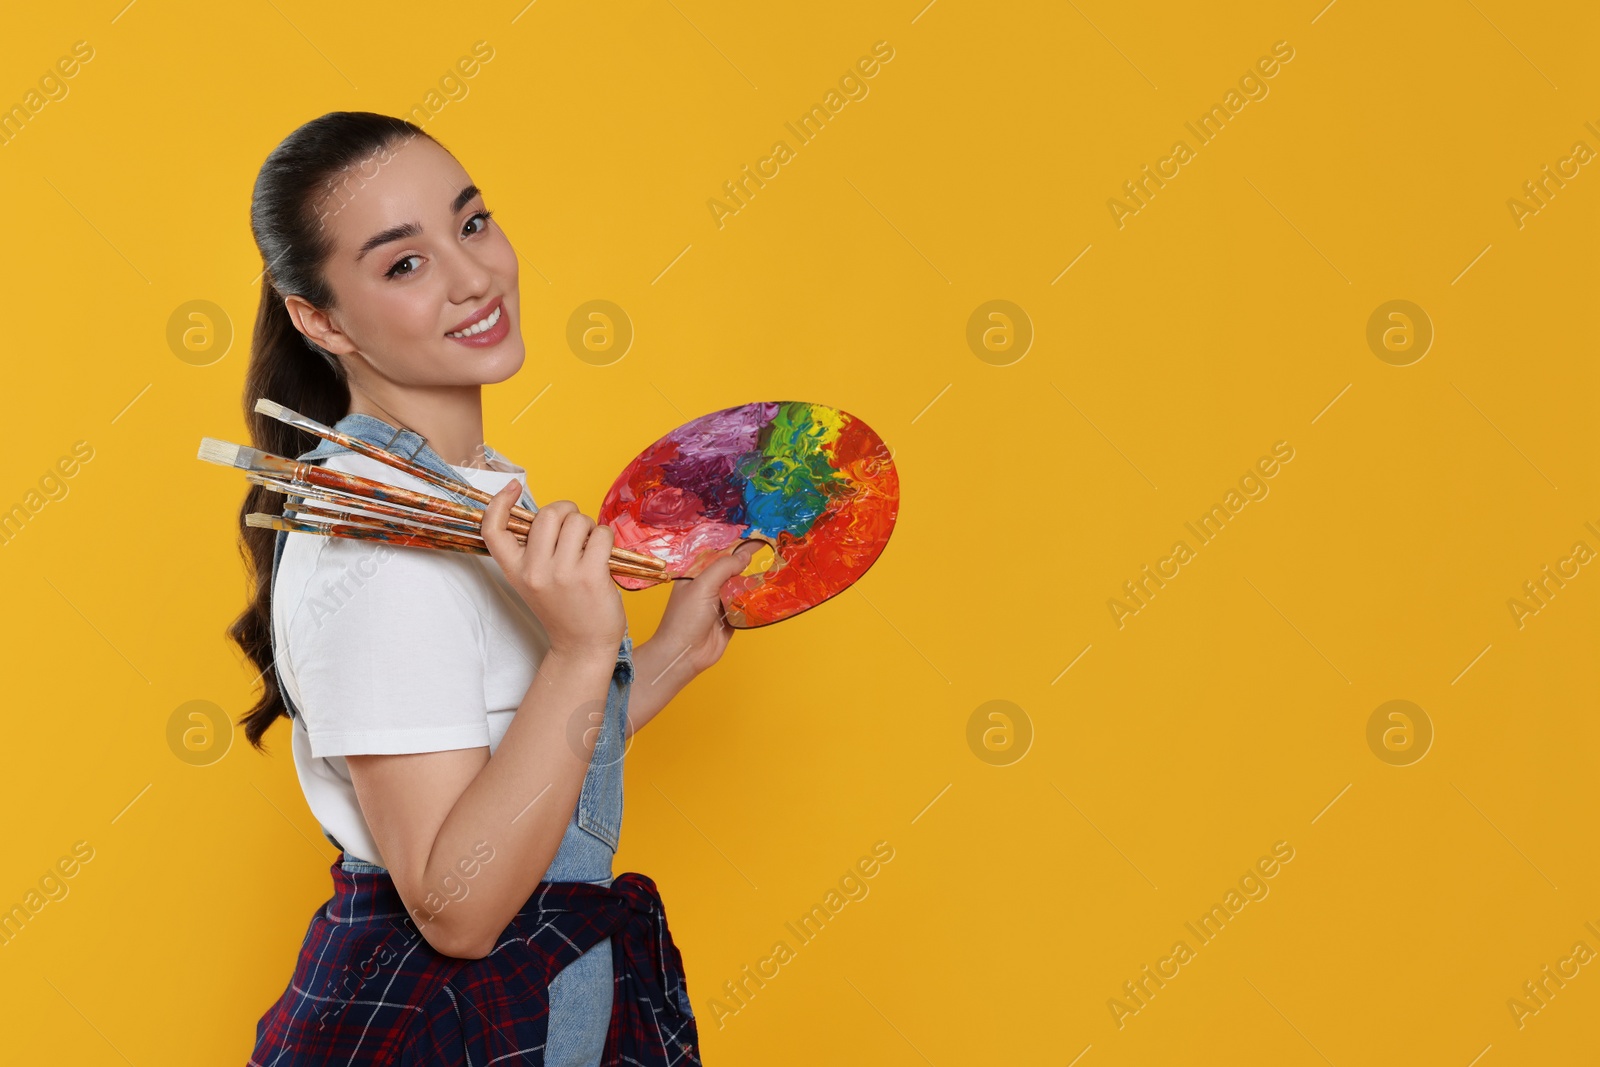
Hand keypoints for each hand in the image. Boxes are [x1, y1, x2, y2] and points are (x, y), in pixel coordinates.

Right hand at [480, 482, 625, 660]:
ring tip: (591, 547)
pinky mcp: (589, 576)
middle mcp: (533, 571)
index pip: (493, 529)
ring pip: (577, 521)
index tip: (514, 487)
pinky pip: (601, 534)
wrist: (582, 646)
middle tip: (576, 530)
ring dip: (589, 527)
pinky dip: (606, 538)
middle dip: (567, 512)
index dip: (500, 502)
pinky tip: (604, 556)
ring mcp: (561, 573)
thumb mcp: (536, 581)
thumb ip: (536, 550)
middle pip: (548, 513)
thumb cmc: (564, 608)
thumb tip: (553, 514)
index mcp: (515, 571)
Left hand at [655, 540, 762, 675]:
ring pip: (741, 590)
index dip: (737, 547)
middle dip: (747, 565)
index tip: (758, 540)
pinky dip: (755, 603)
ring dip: (753, 585)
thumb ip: (724, 567)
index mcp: (696, 575)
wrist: (684, 654)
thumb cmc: (685, 618)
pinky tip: (767, 595)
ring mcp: (719, 604)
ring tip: (772, 573)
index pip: (719, 555)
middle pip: (732, 572)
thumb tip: (744, 555)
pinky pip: (746, 608)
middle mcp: (708, 588)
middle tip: (769, 555)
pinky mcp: (730, 620)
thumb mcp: (702, 585)